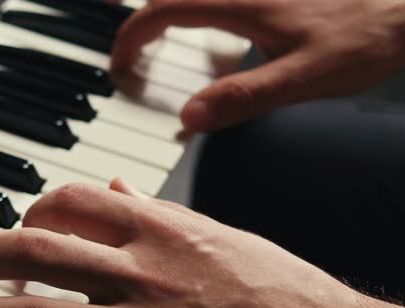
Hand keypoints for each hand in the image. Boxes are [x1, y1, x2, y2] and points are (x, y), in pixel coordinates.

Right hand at [111, 0, 404, 131]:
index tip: (119, 64)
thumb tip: (189, 117)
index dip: (131, 37)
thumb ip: (245, 97)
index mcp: (240, 5)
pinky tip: (210, 37)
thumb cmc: (366, 37)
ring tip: (155, 44)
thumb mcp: (305, 78)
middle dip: (140, 24)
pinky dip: (195, 13)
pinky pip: (217, 0)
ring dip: (165, 14)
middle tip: (129, 57)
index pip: (162, 11)